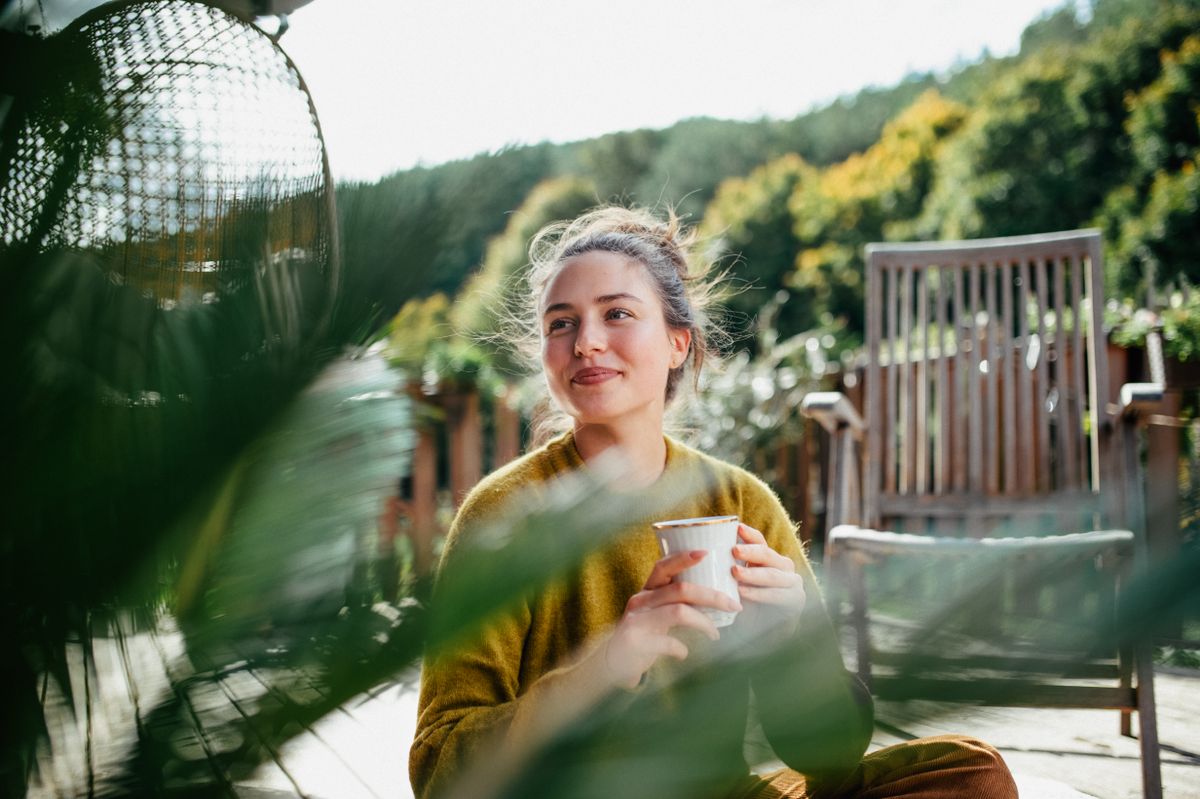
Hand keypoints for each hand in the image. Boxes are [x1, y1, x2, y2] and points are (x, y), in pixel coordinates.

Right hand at [600, 549, 742, 689]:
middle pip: (681, 589)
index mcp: (647, 590)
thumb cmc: (642, 635)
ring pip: (678, 612)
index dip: (684, 558)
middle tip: (733, 605)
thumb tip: (716, 599)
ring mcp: (636, 620)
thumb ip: (676, 604)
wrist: (613, 663)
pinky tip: (684, 653)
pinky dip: (681, 648)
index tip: (706, 552)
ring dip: (703, 622)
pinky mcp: (635, 641)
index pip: (663, 566)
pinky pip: (668, 642)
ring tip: (715, 634)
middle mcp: (640, 600)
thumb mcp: (655, 614)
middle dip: (711, 595)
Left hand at [731, 523, 805, 638]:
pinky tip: (745, 594)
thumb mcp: (726, 586)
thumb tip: (697, 549)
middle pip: (768, 554)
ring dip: (754, 574)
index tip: (736, 527)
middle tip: (734, 551)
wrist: (751, 640)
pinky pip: (781, 595)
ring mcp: (792, 583)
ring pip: (775, 574)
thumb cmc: (736, 609)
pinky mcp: (797, 601)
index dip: (749, 534)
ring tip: (735, 574)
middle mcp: (782, 568)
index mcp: (766, 560)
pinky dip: (762, 594)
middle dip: (751, 552)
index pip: (759, 541)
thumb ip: (721, 569)